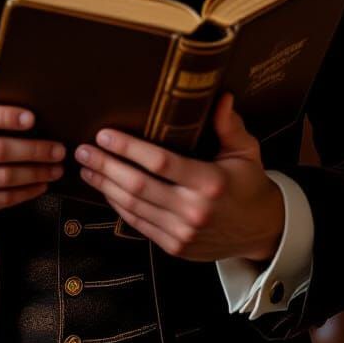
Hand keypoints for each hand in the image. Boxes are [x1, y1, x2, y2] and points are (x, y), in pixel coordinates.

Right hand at [0, 93, 65, 232]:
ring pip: (3, 177)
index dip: (6, 116)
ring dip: (36, 172)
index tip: (32, 118)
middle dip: (34, 149)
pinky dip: (26, 192)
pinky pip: (1, 199)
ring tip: (55, 167)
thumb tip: (15, 94)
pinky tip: (39, 185)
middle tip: (58, 148)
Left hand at [74, 91, 284, 262]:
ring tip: (86, 167)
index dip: (128, 148)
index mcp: (210, 182)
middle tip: (82, 149)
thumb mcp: (245, 151)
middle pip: (138, 186)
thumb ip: (229, 124)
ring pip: (133, 206)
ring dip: (105, 186)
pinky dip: (118, 206)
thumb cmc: (249, 184)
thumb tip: (220, 95)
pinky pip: (138, 224)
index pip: (160, 163)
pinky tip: (105, 189)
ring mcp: (182, 232)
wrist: (261, 231)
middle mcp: (193, 210)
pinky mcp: (174, 246)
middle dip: (105, 165)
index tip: (105, 134)